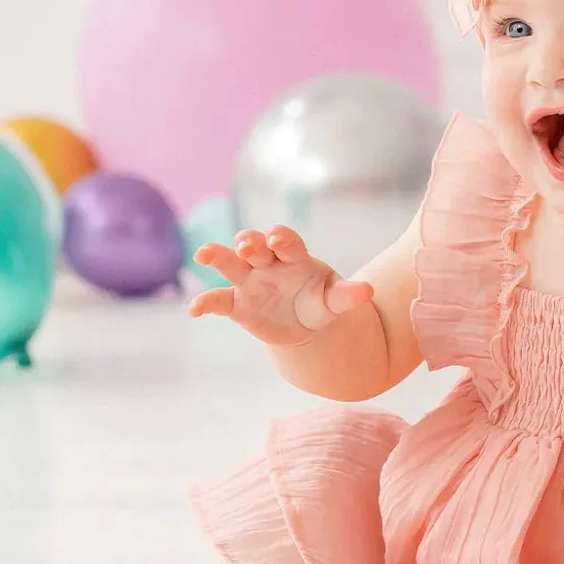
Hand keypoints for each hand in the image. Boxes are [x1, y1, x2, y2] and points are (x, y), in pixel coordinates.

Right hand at [188, 225, 372, 346]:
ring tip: (204, 254)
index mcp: (294, 257)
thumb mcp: (335, 299)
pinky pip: (218, 300)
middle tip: (247, 246)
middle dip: (250, 243)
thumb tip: (368, 290)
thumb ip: (348, 294)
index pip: (287, 241)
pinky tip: (195, 310)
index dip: (281, 238)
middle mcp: (267, 263)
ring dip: (217, 256)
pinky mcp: (236, 304)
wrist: (303, 326)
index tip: (277, 239)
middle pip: (254, 245)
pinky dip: (205, 303)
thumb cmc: (320, 302)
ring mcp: (249, 281)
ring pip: (229, 263)